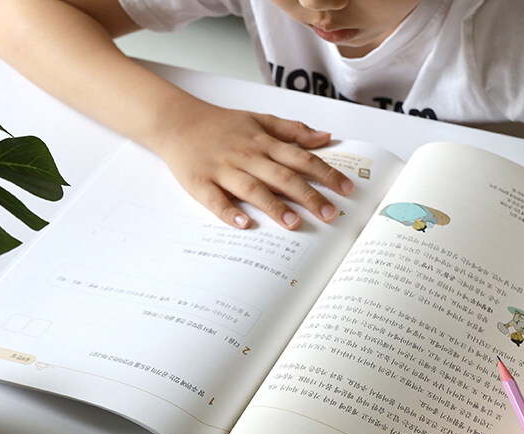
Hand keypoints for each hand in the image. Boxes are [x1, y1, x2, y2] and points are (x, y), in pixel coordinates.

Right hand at [155, 100, 354, 228]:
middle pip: (282, 177)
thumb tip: (324, 137)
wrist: (177, 121)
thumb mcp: (259, 119)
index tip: (346, 189)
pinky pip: (215, 200)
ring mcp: (223, 170)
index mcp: (263, 143)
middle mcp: (247, 156)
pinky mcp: (200, 183)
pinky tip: (243, 224)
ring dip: (273, 206)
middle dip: (309, 196)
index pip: (301, 159)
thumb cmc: (221, 125)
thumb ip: (292, 130)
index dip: (326, 174)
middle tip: (330, 214)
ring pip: (252, 189)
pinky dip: (228, 212)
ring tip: (293, 223)